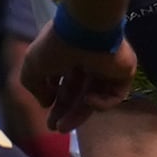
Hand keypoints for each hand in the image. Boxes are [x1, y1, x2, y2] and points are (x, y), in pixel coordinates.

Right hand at [18, 24, 138, 127]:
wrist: (88, 29)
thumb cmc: (57, 45)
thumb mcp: (32, 66)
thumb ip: (34, 86)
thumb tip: (45, 103)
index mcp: (68, 55)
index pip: (63, 81)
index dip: (54, 99)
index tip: (47, 114)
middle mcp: (87, 61)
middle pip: (78, 92)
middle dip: (66, 111)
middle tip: (56, 128)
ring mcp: (107, 68)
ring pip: (94, 96)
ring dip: (79, 113)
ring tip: (64, 127)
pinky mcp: (124, 73)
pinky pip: (114, 95)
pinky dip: (101, 102)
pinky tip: (89, 98)